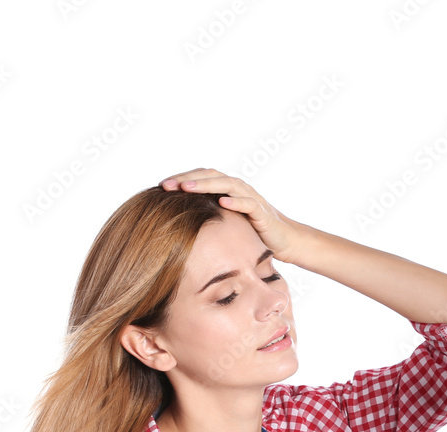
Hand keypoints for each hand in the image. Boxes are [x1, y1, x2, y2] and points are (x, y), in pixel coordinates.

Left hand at [159, 168, 304, 262]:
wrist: (285, 241)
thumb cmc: (253, 233)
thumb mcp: (226, 223)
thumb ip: (209, 217)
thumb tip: (179, 223)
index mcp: (227, 190)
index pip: (201, 177)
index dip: (181, 179)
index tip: (160, 186)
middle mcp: (238, 189)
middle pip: (210, 176)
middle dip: (187, 179)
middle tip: (166, 185)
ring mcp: (251, 198)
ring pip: (227, 184)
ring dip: (205, 185)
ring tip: (187, 188)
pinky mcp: (262, 212)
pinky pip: (248, 203)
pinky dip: (235, 201)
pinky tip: (221, 202)